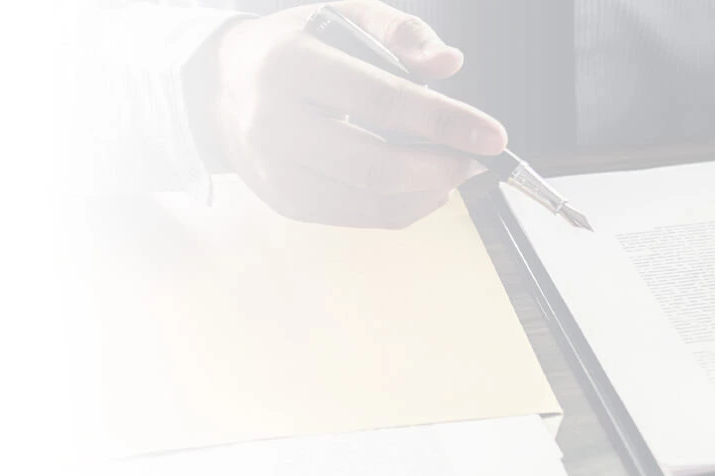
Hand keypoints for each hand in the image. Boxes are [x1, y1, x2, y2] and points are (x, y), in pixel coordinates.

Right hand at [205, 0, 507, 227]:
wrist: (221, 87)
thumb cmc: (296, 47)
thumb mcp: (343, 15)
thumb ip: (400, 31)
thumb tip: (449, 64)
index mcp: (289, 63)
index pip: (379, 98)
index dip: (443, 121)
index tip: (493, 137)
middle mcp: (272, 122)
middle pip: (372, 164)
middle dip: (439, 167)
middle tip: (476, 159)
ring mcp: (273, 170)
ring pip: (368, 200)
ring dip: (427, 191)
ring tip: (453, 168)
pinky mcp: (284, 201)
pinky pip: (357, 216)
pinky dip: (403, 206)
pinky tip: (422, 184)